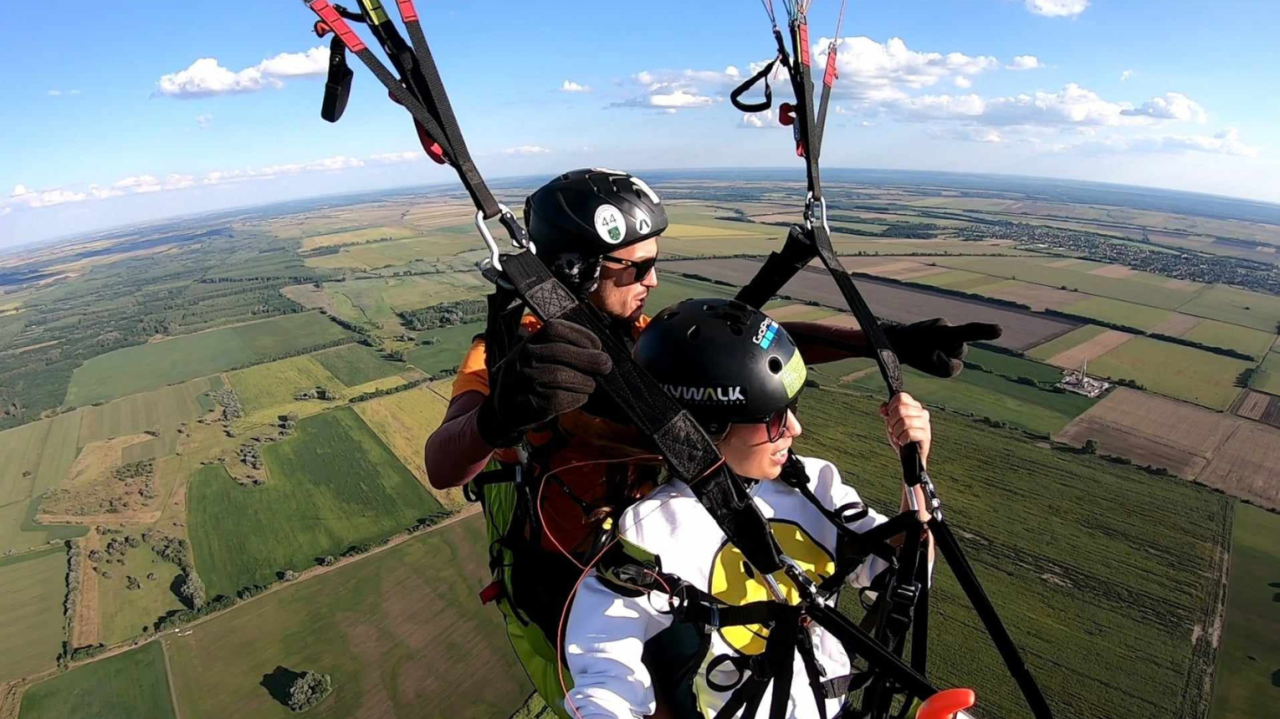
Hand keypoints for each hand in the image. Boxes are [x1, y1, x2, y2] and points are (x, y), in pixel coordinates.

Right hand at [475, 319, 612, 447]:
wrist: (507, 407)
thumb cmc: (535, 376)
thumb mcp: (542, 354)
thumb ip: (565, 347)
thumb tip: (601, 354)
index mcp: (531, 340)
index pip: (556, 329)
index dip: (581, 336)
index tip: (597, 346)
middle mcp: (524, 356)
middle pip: (560, 352)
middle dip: (589, 359)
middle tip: (606, 366)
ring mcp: (525, 378)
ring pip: (559, 375)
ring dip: (584, 381)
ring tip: (591, 385)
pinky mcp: (531, 400)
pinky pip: (559, 398)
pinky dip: (576, 398)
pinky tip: (580, 397)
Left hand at [879, 393, 930, 469]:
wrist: (908, 457)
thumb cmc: (901, 438)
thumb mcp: (891, 422)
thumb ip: (887, 411)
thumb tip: (884, 409)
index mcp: (915, 407)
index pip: (901, 397)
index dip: (891, 406)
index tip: (889, 416)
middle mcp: (922, 414)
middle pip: (901, 409)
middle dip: (892, 422)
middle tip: (893, 430)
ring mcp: (926, 425)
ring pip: (905, 421)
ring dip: (897, 431)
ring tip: (898, 437)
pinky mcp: (926, 437)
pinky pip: (909, 433)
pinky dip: (902, 439)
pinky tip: (903, 442)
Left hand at [884, 318, 1002, 377]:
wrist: (893, 341)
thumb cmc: (911, 354)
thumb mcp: (931, 366)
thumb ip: (952, 368)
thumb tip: (961, 363)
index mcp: (942, 332)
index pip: (968, 332)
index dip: (984, 332)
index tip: (999, 330)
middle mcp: (945, 325)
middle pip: (960, 351)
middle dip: (949, 356)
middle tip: (927, 354)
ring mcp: (942, 324)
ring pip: (955, 350)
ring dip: (944, 354)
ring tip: (925, 351)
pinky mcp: (940, 327)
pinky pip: (949, 345)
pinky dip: (941, 351)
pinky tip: (927, 348)